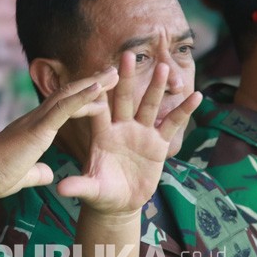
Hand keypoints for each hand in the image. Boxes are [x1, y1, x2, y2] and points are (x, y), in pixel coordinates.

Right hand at [0, 66, 118, 199]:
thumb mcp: (24, 174)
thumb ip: (38, 171)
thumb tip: (49, 174)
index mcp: (32, 128)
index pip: (61, 106)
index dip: (81, 96)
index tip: (100, 89)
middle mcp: (34, 119)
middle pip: (68, 94)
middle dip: (92, 83)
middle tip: (113, 71)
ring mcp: (35, 121)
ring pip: (68, 95)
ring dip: (93, 84)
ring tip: (115, 73)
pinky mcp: (37, 129)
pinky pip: (64, 109)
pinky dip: (82, 97)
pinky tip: (99, 89)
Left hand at [57, 52, 201, 217]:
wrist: (120, 203)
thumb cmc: (101, 193)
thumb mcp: (91, 190)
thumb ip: (79, 186)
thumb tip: (61, 189)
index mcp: (101, 135)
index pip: (97, 110)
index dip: (97, 95)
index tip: (98, 76)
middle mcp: (121, 129)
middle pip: (123, 99)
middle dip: (126, 78)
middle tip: (128, 54)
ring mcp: (140, 134)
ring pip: (149, 106)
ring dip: (155, 87)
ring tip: (163, 66)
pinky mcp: (158, 144)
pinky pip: (172, 124)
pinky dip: (184, 111)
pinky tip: (196, 95)